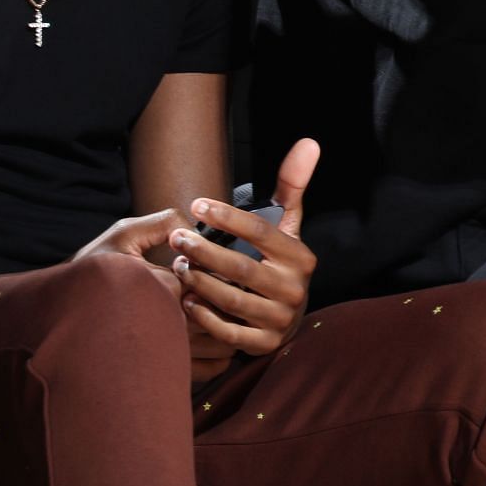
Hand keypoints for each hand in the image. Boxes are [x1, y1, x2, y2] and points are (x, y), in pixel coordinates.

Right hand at [70, 209, 241, 378]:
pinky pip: (212, 370)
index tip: (219, 271)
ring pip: (224, 343)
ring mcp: (170, 352)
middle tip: (233, 296)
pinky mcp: (167, 373)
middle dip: (233, 304)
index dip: (223, 275)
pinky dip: (220, 358)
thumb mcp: (122, 237)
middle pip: (225, 314)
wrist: (58, 319)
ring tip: (224, 319)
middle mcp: (172, 322)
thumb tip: (191, 227)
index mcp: (166, 287)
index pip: (214, 281)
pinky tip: (213, 344)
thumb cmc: (92, 275)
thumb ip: (160, 224)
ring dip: (231, 331)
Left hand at [167, 139, 319, 355]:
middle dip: (205, 251)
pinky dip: (204, 317)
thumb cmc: (277, 262)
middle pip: (242, 267)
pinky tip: (185, 300)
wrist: (285, 317)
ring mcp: (281, 318)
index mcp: (299, 256)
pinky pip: (229, 332)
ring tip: (176, 265)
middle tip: (177, 237)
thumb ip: (292, 185)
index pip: (260, 231)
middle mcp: (295, 288)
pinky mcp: (265, 343)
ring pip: (232, 299)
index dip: (227, 217)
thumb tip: (309, 142)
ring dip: (200, 281)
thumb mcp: (286, 225)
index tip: (197, 204)